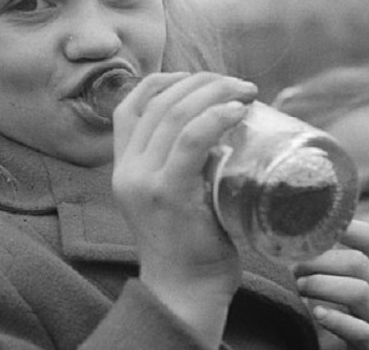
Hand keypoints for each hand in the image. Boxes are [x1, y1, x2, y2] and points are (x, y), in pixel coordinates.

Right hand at [112, 72, 257, 346]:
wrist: (184, 290)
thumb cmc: (189, 242)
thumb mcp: (167, 196)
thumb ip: (176, 165)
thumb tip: (218, 128)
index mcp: (123, 166)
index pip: (131, 105)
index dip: (164, 81)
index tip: (199, 80)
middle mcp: (126, 169)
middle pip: (158, 103)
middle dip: (201, 82)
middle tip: (238, 84)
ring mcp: (144, 181)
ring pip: (174, 114)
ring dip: (214, 92)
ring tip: (245, 91)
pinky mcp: (167, 193)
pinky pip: (190, 141)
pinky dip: (215, 117)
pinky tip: (237, 110)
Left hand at [293, 220, 368, 349]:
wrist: (341, 345)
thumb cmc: (335, 303)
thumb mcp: (337, 275)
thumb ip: (328, 251)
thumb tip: (297, 221)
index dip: (346, 228)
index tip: (314, 227)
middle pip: (359, 263)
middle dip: (321, 261)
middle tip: (295, 266)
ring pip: (359, 292)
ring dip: (322, 285)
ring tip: (299, 286)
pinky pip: (359, 330)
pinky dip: (336, 319)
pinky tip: (316, 313)